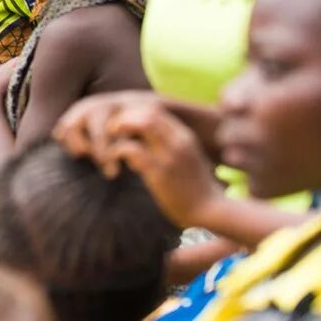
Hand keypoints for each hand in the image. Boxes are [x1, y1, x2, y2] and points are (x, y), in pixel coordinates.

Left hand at [57, 93, 225, 229]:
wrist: (210, 211)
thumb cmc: (194, 189)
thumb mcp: (184, 160)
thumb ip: (168, 147)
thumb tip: (140, 142)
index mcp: (184, 136)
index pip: (154, 109)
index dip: (132, 114)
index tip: (121, 129)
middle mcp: (178, 140)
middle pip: (147, 110)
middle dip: (124, 117)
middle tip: (111, 134)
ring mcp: (169, 154)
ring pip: (140, 123)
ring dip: (120, 130)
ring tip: (112, 146)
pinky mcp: (159, 172)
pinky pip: (132, 150)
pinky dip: (118, 151)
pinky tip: (116, 164)